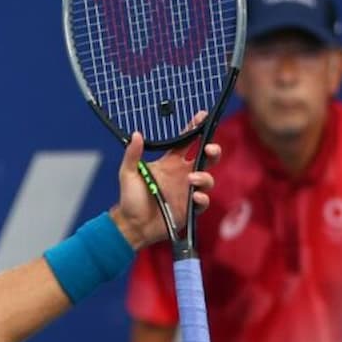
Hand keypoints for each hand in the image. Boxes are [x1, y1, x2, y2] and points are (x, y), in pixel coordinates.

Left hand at [111, 112, 221, 248]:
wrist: (132, 225)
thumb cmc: (130, 199)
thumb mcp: (128, 174)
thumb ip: (132, 155)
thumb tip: (136, 134)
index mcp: (170, 163)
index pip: (186, 142)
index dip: (195, 129)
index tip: (203, 116)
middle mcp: (182, 174)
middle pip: (205, 158)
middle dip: (213, 150)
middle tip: (210, 147)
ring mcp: (188, 191)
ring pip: (207, 178)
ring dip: (204, 176)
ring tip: (192, 179)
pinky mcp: (190, 208)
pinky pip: (203, 201)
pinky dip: (202, 197)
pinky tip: (194, 196)